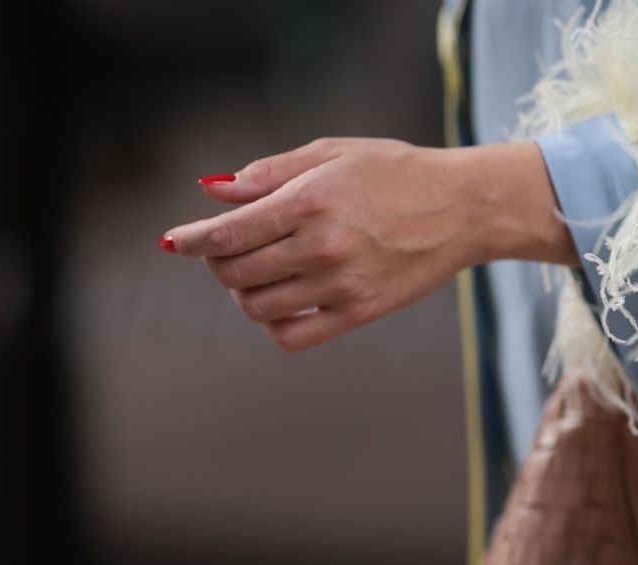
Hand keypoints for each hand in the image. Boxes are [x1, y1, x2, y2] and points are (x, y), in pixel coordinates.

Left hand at [163, 137, 575, 352]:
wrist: (463, 208)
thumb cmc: (396, 172)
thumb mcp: (331, 154)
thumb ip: (269, 173)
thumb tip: (214, 193)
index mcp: (309, 203)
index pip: (227, 234)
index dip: (192, 240)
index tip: (174, 241)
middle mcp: (321, 248)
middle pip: (235, 273)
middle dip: (219, 263)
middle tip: (231, 249)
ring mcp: (340, 286)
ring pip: (257, 307)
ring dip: (244, 293)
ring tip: (260, 273)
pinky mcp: (359, 312)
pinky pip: (294, 336)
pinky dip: (274, 324)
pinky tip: (283, 302)